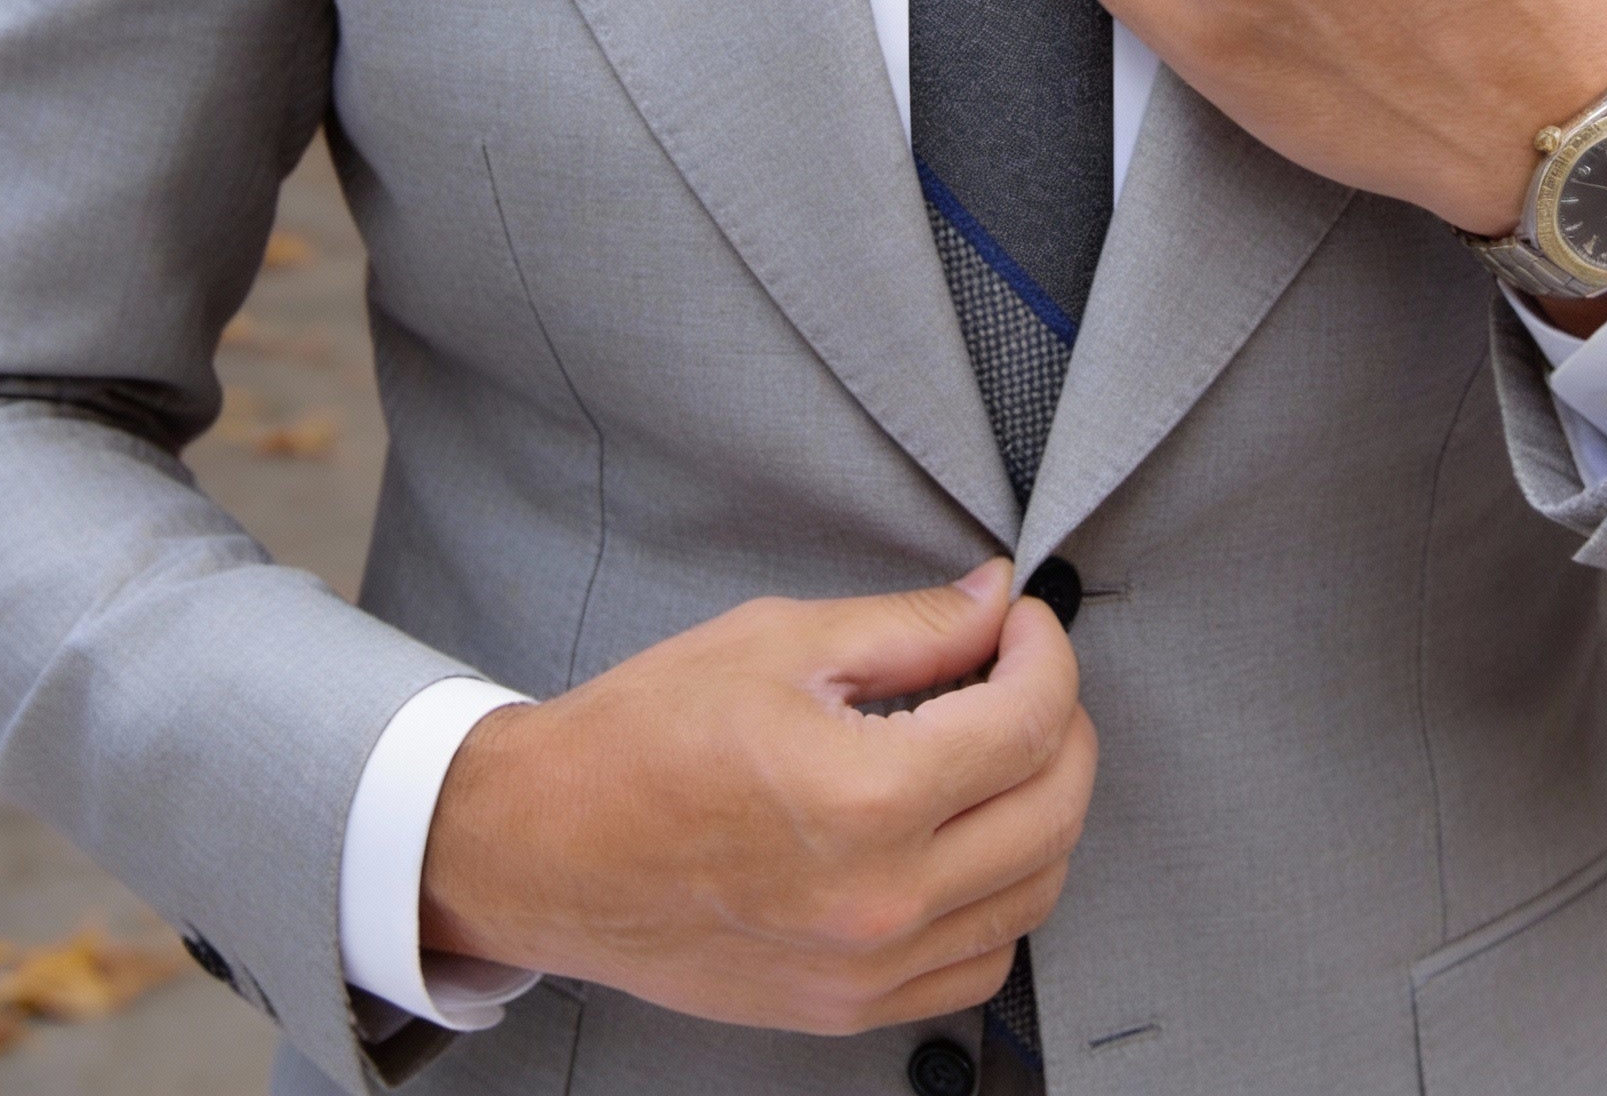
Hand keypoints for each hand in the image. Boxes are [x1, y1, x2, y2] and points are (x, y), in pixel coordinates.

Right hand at [418, 559, 1096, 1035]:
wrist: (542, 846)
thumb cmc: (641, 738)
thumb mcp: (780, 642)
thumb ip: (910, 626)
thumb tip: (994, 600)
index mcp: (864, 798)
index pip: (1029, 721)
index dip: (1046, 652)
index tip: (1027, 622)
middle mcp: (880, 900)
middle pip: (1056, 810)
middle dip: (1064, 721)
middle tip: (1024, 670)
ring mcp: (867, 969)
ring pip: (1036, 892)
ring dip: (1045, 807)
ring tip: (1000, 747)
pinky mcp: (847, 1007)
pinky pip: (980, 963)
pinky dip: (1003, 895)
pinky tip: (968, 837)